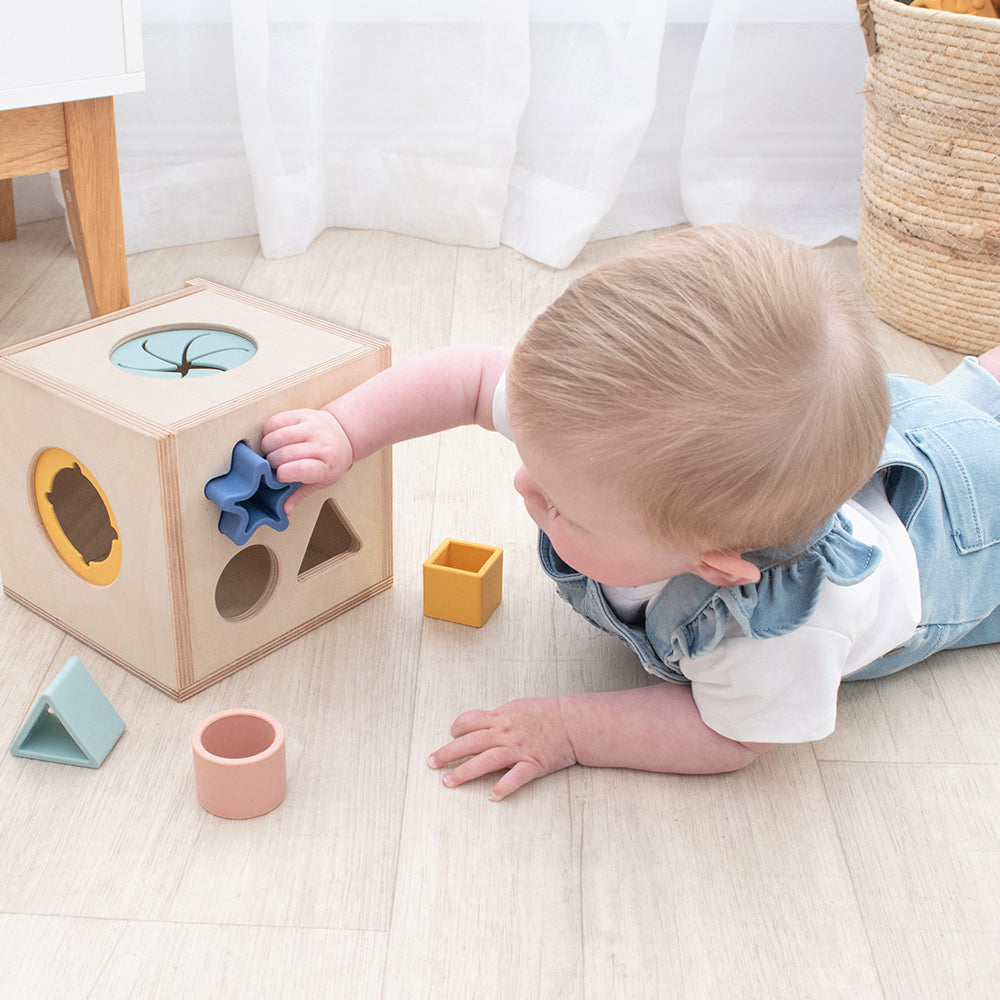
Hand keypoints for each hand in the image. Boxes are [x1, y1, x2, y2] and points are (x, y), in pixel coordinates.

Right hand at [261, 408, 352, 512]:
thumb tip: (283, 511)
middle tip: (272, 467)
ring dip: (267, 448)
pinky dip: (268, 432)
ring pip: (276, 437)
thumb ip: (299, 494)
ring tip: (271, 453)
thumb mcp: (321, 482)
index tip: (278, 477)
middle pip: (283, 455)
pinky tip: (273, 439)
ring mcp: (312, 427)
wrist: (343, 435)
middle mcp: (321, 444)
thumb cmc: (330, 462)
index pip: (300, 469)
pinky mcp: (302, 414)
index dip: (283, 474)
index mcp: (327, 465)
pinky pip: (274, 421)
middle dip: (272, 463)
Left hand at [427, 697, 577, 800]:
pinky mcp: (533, 764)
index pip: (469, 722)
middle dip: (448, 753)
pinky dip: (504, 786)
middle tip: (431, 763)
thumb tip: (478, 723)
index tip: (451, 737)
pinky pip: (516, 776)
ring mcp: (518, 749)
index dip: (456, 730)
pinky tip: (492, 796)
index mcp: (501, 717)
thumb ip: (497, 717)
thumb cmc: (545, 713)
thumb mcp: (517, 707)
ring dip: (465, 771)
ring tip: (448, 782)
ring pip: (486, 759)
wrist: (573, 722)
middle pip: (470, 742)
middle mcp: (506, 733)